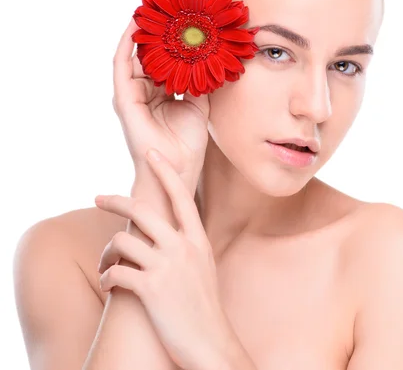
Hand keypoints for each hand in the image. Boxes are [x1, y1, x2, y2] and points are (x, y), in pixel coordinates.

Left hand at [94, 147, 234, 369]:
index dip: (165, 171)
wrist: (211, 342)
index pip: (180, 195)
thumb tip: (168, 229)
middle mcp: (183, 247)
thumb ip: (187, 245)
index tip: (152, 154)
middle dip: (115, 200)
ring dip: (106, 253)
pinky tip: (111, 285)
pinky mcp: (151, 289)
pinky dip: (107, 277)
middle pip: (142, 209)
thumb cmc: (204, 306)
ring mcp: (167, 267)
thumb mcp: (203, 266)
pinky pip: (116, 273)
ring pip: (122, 240)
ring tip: (106, 264)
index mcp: (197, 240)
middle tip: (98, 198)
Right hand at [113, 18, 209, 193]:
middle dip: (154, 29)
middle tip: (164, 4)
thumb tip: (207, 58)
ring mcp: (132, 95)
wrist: (179, 167)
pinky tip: (134, 26)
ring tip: (149, 6)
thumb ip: (198, 81)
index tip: (179, 17)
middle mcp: (143, 91)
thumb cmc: (187, 141)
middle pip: (146, 53)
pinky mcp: (124, 99)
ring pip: (132, 55)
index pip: (162, 59)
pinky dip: (126, 45)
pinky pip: (121, 66)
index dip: (168, 38)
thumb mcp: (199, 104)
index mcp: (160, 93)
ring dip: (140, 31)